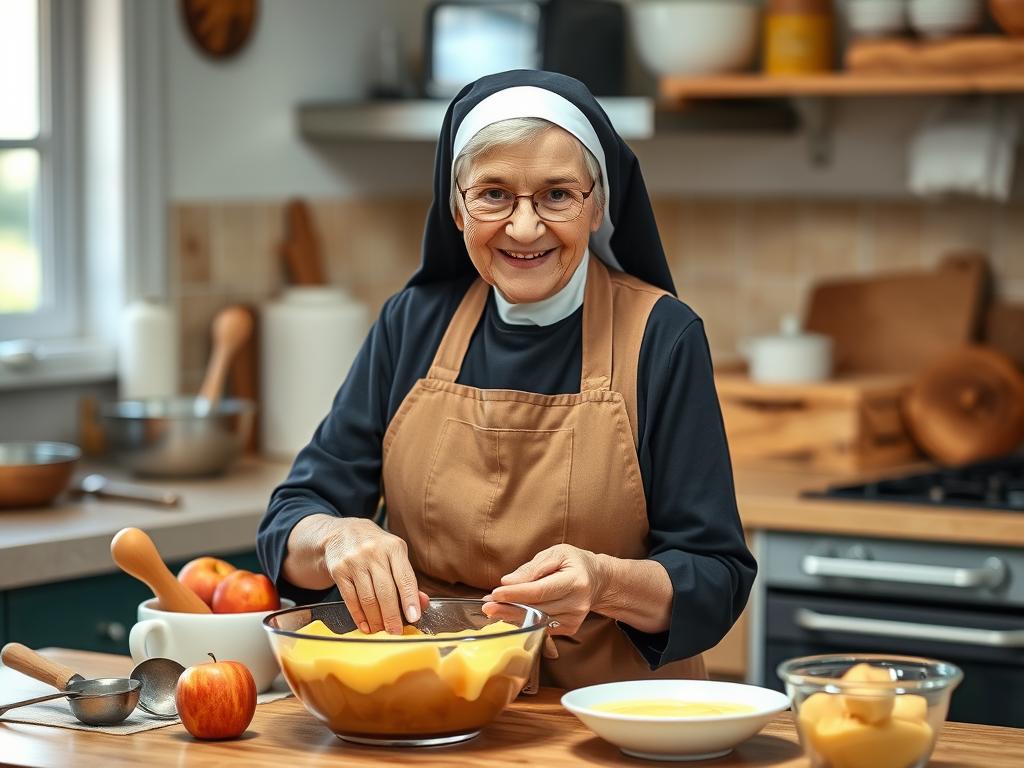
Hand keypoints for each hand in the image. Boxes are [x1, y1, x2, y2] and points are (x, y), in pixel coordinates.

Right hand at [320, 517, 428, 634]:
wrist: (340, 533)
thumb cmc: (375, 547)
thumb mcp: (394, 554)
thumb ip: (408, 578)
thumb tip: (422, 604)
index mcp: (394, 547)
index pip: (404, 577)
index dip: (410, 599)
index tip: (414, 617)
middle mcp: (374, 552)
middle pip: (385, 591)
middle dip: (392, 616)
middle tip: (396, 632)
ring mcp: (354, 560)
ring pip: (367, 597)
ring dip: (376, 619)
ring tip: (381, 631)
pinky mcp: (339, 570)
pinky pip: (350, 599)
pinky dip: (359, 616)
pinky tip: (365, 625)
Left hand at [482, 544, 607, 636]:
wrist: (597, 579)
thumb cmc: (574, 562)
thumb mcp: (556, 553)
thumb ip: (532, 568)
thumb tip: (508, 581)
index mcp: (575, 581)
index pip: (540, 590)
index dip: (516, 593)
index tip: (496, 593)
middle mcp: (577, 603)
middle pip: (536, 609)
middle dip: (508, 607)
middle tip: (486, 605)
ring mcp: (574, 619)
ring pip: (536, 621)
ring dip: (512, 616)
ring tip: (493, 608)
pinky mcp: (570, 628)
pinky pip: (542, 627)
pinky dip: (523, 622)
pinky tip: (509, 615)